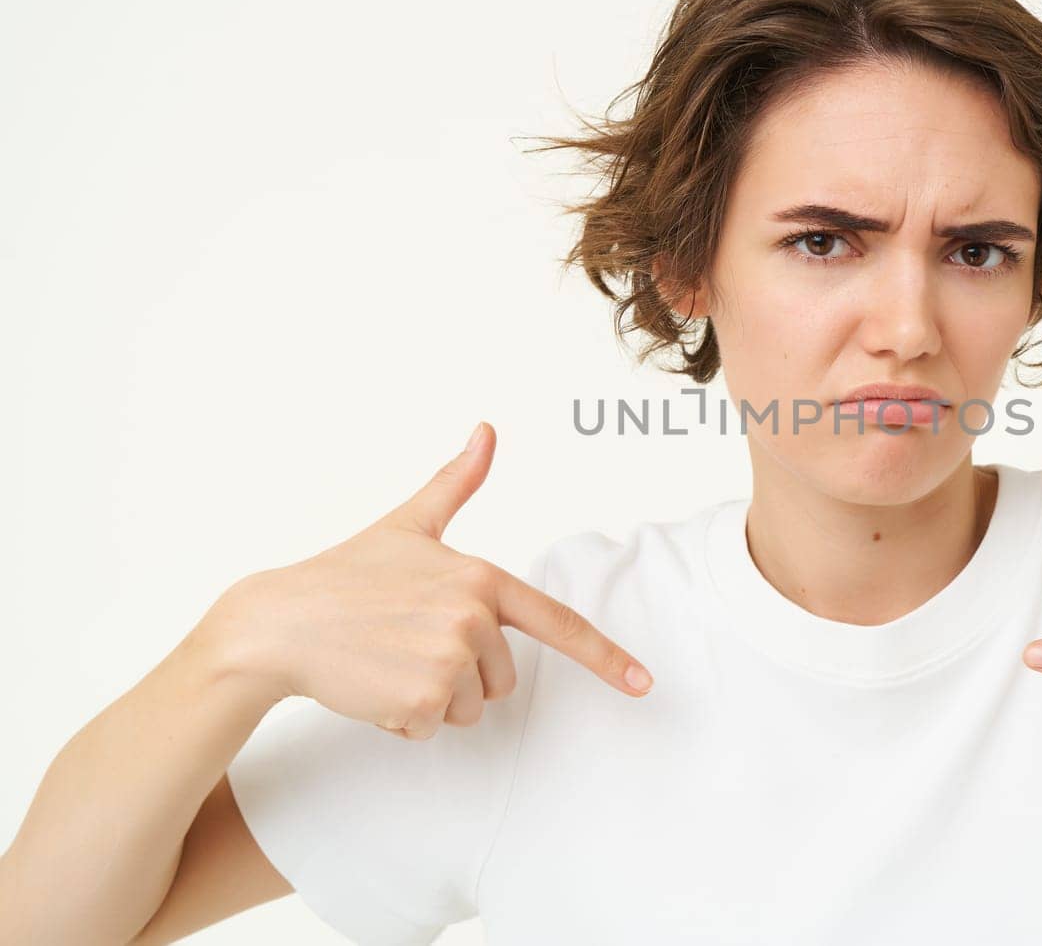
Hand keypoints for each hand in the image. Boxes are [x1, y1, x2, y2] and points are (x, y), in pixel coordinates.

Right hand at [198, 422, 654, 740]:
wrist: (279, 623)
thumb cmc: (346, 576)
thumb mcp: (409, 524)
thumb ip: (457, 482)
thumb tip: (487, 429)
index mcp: (481, 576)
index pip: (558, 623)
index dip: (607, 658)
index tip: (645, 685)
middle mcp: (473, 616)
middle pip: (503, 679)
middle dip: (460, 674)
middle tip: (407, 643)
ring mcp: (450, 659)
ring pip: (471, 707)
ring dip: (432, 698)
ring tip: (389, 662)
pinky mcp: (422, 698)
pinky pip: (434, 727)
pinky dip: (404, 718)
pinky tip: (373, 685)